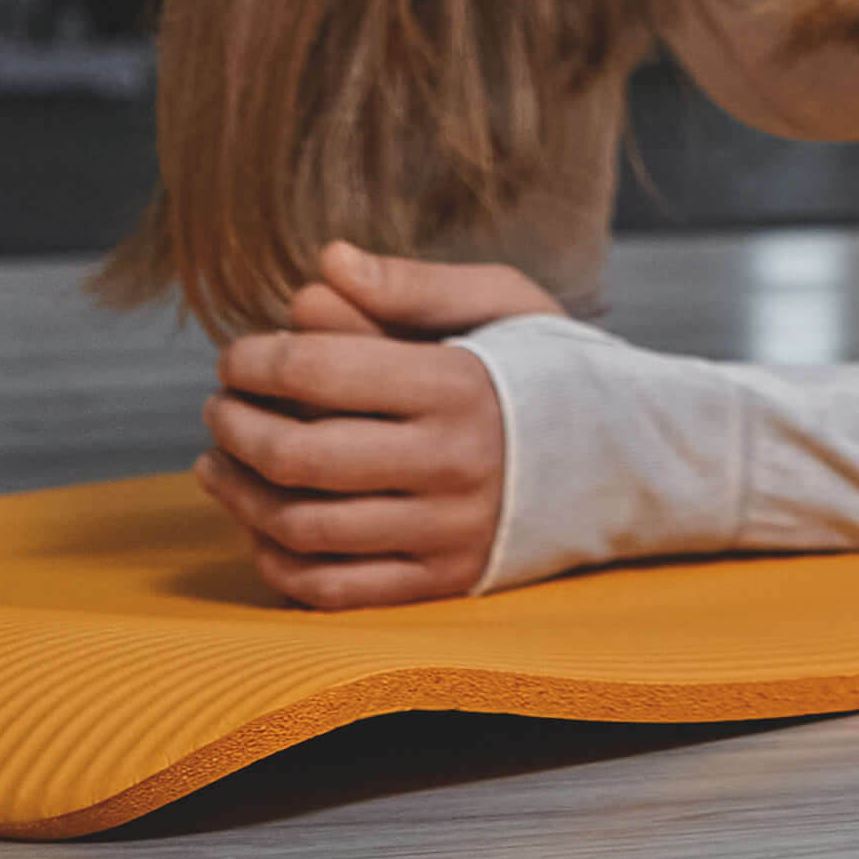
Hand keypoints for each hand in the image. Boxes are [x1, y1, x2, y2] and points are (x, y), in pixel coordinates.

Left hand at [193, 242, 555, 610]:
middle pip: (298, 453)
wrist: (638, 461)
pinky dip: (278, 564)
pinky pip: (333, 590)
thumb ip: (410, 286)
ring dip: (239, 496)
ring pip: (303, 527)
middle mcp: (453, 463)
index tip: (238, 356)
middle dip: (236, 426)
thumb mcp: (505, 304)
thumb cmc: (557, 370)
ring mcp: (448, 530)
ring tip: (220, 463)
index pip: (317, 369)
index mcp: (460, 384)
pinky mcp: (444, 581)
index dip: (254, 359)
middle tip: (220, 407)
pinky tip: (263, 528)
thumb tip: (321, 268)